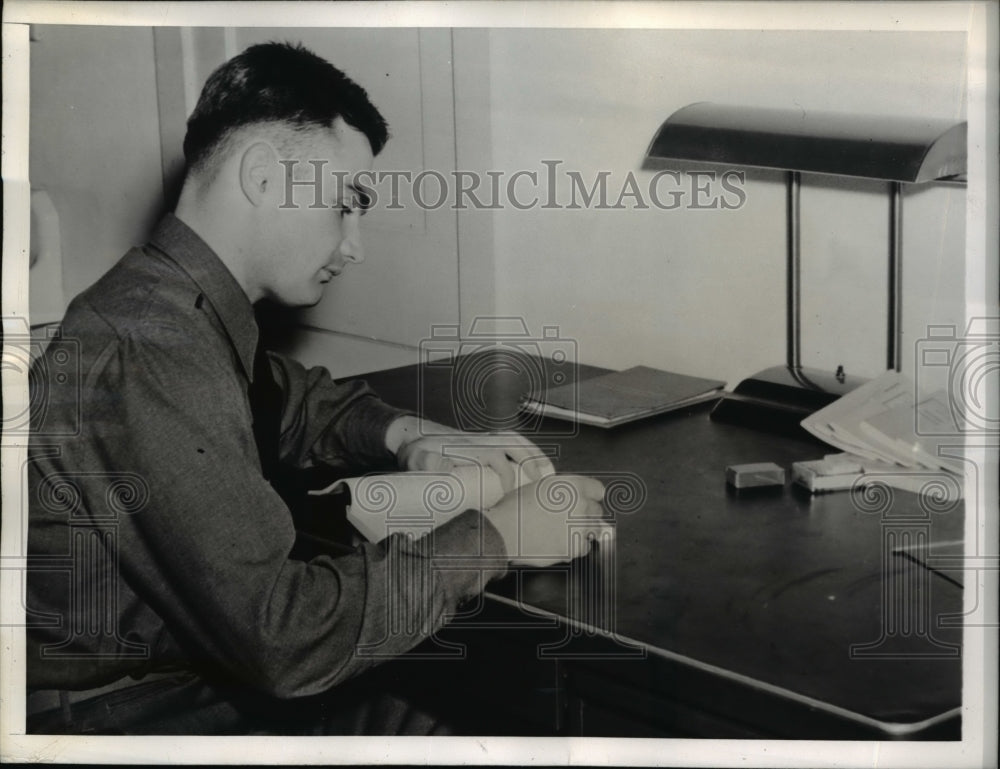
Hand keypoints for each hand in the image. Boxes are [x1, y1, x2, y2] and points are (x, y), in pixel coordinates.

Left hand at [386, 416, 555, 491]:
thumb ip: (429, 463)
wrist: (412, 435)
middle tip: (543, 485)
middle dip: (532, 464)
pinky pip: (513, 441)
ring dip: (535, 455)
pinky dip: (528, 449)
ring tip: (549, 473)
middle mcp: (481, 439)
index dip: (507, 476)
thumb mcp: (418, 458)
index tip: (510, 495)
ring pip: (517, 442)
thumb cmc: (417, 451)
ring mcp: (485, 437)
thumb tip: (446, 468)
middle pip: (514, 447)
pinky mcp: (487, 439)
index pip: (496, 460)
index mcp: (468, 447)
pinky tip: (536, 463)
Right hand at [483, 475, 612, 566]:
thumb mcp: (539, 486)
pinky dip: (577, 546)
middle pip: (597, 510)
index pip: (597, 490)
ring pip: (595, 529)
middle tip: (571, 518)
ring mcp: (579, 527)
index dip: (590, 495)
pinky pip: (585, 547)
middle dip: (586, 513)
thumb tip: (572, 496)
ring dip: (584, 530)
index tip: (587, 500)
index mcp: (570, 485)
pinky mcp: (575, 547)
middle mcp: (579, 504)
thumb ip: (561, 489)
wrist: (504, 532)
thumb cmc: (514, 509)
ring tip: (566, 531)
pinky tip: (563, 542)